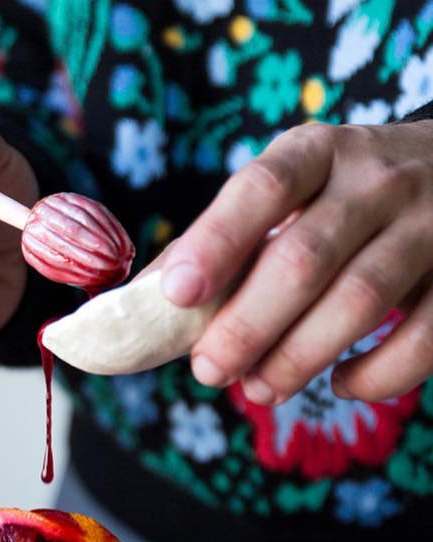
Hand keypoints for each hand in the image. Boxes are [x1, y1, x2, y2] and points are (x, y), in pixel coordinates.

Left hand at [159, 120, 432, 403]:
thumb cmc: (342, 195)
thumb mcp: (289, 192)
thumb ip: (222, 240)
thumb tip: (137, 304)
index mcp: (317, 151)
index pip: (262, 188)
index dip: (216, 241)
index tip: (176, 293)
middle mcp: (377, 179)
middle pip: (305, 258)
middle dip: (248, 324)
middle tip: (209, 370)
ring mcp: (429, 225)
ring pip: (359, 300)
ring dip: (298, 357)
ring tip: (259, 390)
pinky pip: (422, 337)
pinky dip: (376, 374)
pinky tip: (339, 384)